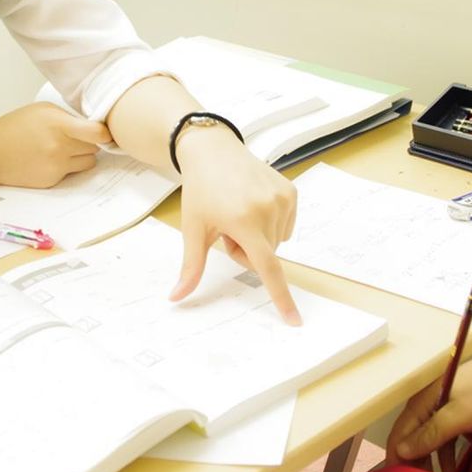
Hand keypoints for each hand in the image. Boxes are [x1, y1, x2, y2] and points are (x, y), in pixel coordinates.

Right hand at [0, 102, 111, 187]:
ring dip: (83, 155)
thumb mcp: (43, 110)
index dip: (106, 133)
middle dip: (91, 142)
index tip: (105, 131)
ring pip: (89, 162)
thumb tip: (94, 125)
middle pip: (96, 147)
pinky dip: (67, 166)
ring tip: (65, 148)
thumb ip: (68, 117)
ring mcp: (57, 166)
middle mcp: (60, 146)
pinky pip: (73, 173)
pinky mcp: (53, 180)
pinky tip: (50, 159)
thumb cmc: (15, 127)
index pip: (97, 133)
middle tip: (78, 137)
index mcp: (58, 124)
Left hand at [169, 126, 299, 324]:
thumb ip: (191, 266)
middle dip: (246, 250)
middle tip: (227, 227)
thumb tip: (176, 297)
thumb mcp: (193, 229)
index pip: (267, 267)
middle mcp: (268, 208)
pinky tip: (253, 204)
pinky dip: (271, 223)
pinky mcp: (291, 191)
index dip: (281, 297)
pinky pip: (286, 225)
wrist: (213, 151)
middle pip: (265, 255)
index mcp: (244, 220)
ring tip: (239, 211)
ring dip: (259, 237)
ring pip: (276, 241)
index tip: (294, 320)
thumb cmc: (201, 190)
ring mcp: (282, 198)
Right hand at [386, 346, 471, 466]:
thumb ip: (430, 433)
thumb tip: (401, 449)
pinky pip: (448, 435)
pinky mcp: (461, 412)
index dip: (396, 454)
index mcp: (423, 399)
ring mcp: (446, 406)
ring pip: (433, 437)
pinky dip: (449, 452)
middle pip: (415, 435)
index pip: (401, 431)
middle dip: (415, 460)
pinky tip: (455, 467)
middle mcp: (430, 402)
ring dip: (434, 459)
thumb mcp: (459, 416)